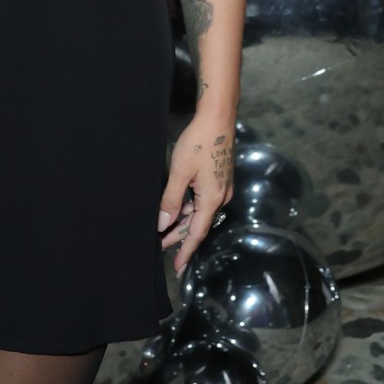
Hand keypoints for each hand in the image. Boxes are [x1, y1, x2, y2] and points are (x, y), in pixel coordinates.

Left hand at [157, 114, 234, 275]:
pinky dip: (190, 207)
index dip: (185, 250)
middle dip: (180, 236)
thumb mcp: (180, 172)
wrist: (218, 117)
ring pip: (200, 211)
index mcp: (212, 199)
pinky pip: (203, 200)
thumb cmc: (199, 142)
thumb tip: (163, 224)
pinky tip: (177, 207)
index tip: (176, 267)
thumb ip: (171, 200)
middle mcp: (220, 196)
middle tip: (162, 247)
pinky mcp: (219, 177)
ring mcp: (221, 187)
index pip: (196, 233)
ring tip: (165, 229)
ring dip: (183, 220)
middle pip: (198, 223)